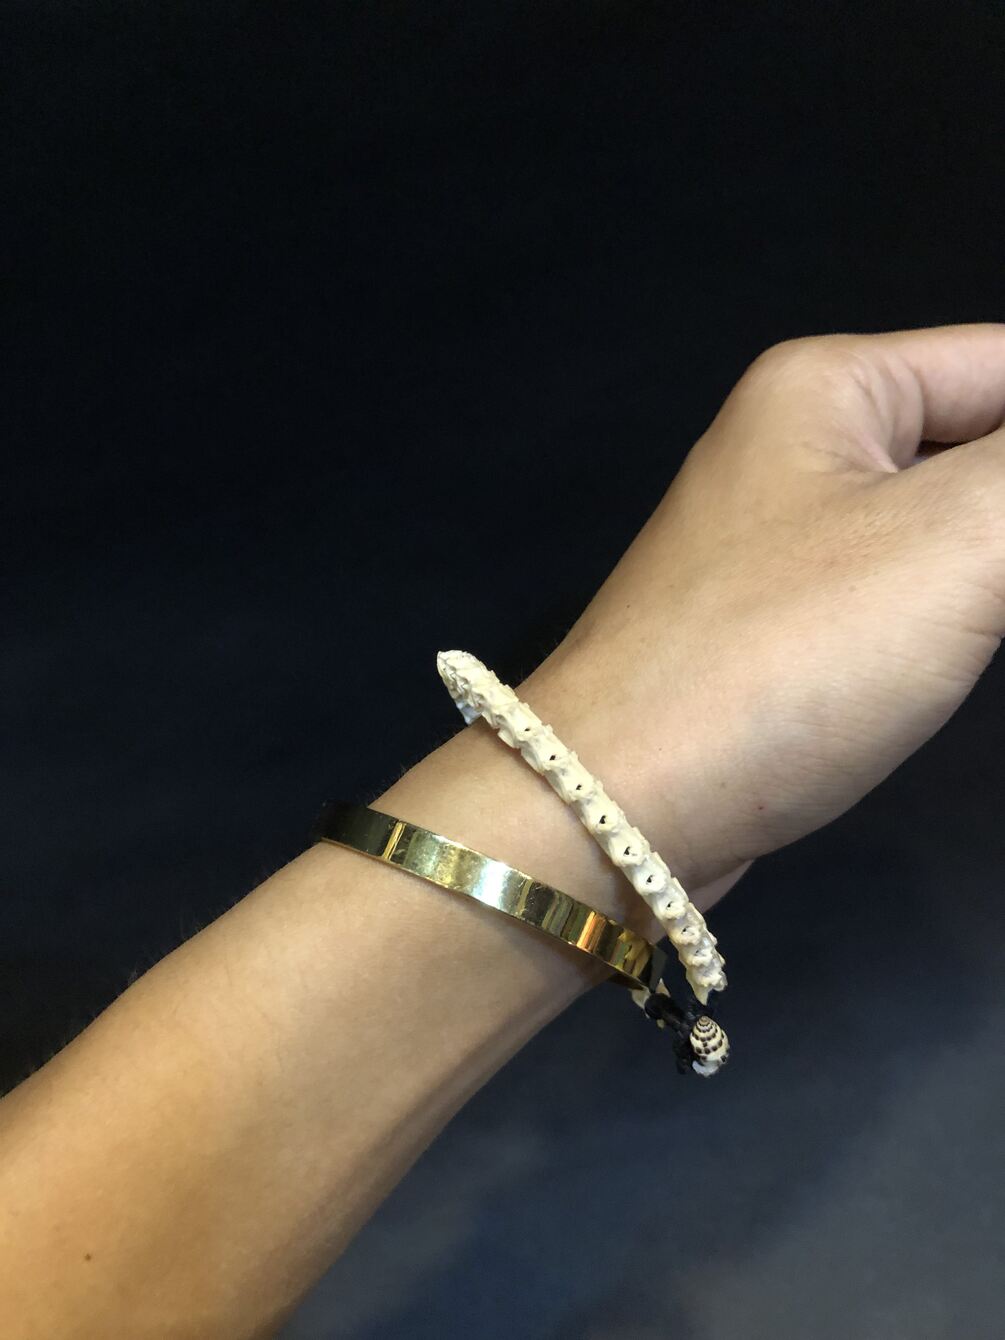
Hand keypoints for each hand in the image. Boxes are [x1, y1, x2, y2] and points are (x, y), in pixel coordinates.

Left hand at [526, 324, 1004, 910]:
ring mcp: (785, 547)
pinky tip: (979, 639)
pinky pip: (911, 596)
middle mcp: (799, 449)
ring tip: (985, 625)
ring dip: (1000, 565)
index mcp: (831, 388)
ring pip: (954, 528)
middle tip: (1003, 602)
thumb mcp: (956, 540)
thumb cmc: (786, 656)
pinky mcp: (783, 634)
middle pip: (985, 443)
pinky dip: (970, 614)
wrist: (619, 807)